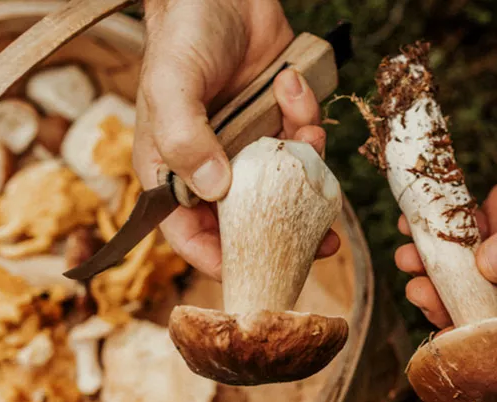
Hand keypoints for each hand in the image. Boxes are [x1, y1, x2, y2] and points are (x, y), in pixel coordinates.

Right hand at [132, 0, 338, 279]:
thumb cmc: (183, 35)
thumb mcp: (172, 85)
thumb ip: (185, 137)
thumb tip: (215, 190)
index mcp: (174, 169)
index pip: (188, 233)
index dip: (219, 259)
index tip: (257, 272)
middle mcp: (211, 165)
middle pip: (248, 220)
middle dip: (286, 229)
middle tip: (325, 242)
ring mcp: (248, 146)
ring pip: (285, 183)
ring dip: (305, 163)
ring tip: (305, 128)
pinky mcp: (277, 123)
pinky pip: (301, 140)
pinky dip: (306, 118)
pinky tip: (293, 87)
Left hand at [395, 128, 496, 329]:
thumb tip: (490, 268)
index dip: (484, 334)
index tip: (448, 332)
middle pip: (484, 304)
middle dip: (447, 300)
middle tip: (417, 289)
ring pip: (465, 270)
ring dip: (434, 267)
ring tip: (408, 256)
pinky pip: (461, 232)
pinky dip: (438, 230)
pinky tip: (414, 223)